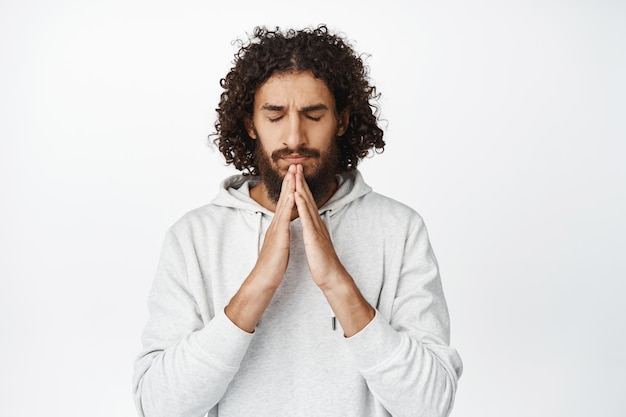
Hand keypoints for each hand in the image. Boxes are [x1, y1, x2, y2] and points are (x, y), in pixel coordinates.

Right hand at [224, 165, 295, 331]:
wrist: (263, 280)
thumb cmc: (272, 265)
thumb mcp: (279, 245)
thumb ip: (281, 235)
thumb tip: (285, 229)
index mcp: (278, 227)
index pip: (285, 203)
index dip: (290, 188)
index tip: (295, 175)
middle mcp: (276, 224)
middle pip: (283, 199)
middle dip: (289, 182)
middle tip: (294, 166)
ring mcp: (276, 229)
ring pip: (283, 205)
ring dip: (288, 189)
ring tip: (293, 174)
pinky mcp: (278, 237)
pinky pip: (284, 218)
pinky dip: (288, 206)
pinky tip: (293, 196)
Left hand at [294, 164, 374, 335]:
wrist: (331, 276)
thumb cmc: (322, 261)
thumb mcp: (316, 242)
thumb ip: (313, 231)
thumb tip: (310, 224)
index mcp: (315, 225)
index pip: (307, 202)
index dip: (301, 187)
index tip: (296, 174)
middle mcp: (316, 223)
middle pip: (308, 198)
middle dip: (301, 181)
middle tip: (296, 165)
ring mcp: (316, 228)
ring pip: (307, 204)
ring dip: (301, 188)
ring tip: (295, 173)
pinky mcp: (314, 236)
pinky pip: (307, 218)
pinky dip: (301, 205)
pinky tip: (297, 194)